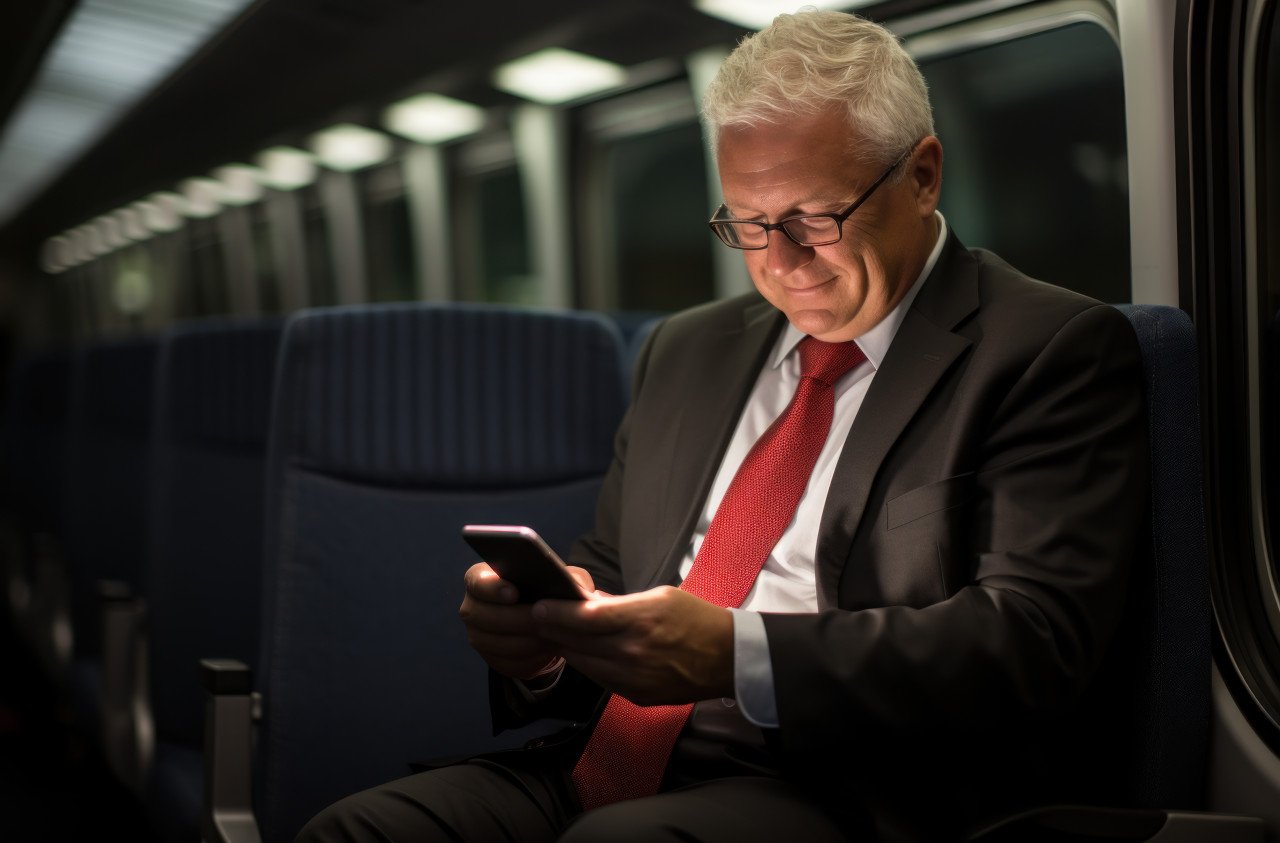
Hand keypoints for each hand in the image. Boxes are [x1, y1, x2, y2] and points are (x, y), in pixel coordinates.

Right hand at [457, 562, 595, 680]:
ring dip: (526, 641)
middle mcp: (472, 606)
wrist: (546, 626)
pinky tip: (546, 651)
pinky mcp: (490, 659)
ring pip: (497, 643)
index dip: (492, 588)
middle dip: (516, 619)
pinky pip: (507, 663)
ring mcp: (478, 635)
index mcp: (482, 578)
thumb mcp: (561, 580)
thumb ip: (565, 576)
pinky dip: (529, 658)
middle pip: (484, 616)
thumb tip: (571, 583)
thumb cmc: (548, 593)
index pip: (476, 582)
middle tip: (543, 620)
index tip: (514, 593)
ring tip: (550, 636)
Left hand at [530, 586, 733, 705]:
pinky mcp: (636, 695)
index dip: (556, 613)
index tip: (539, 606)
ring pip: (584, 664)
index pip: (584, 618)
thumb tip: (586, 602)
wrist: (727, 658)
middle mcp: (632, 652)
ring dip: (568, 649)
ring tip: (556, 635)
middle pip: (577, 642)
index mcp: (639, 620)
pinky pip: (600, 679)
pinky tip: (585, 653)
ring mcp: (633, 678)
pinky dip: (589, 665)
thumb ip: (618, 602)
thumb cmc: (695, 620)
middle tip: (538, 618)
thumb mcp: (659, 597)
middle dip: (553, 630)